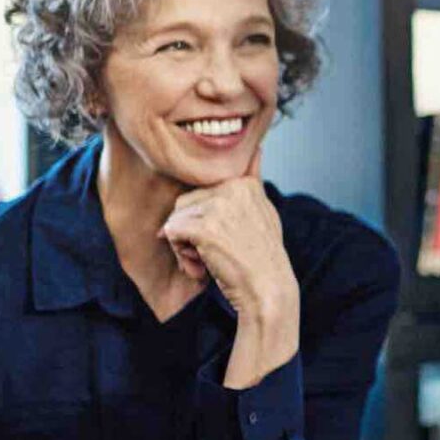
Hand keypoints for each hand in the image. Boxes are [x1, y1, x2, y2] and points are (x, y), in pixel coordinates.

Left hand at [161, 152, 297, 321]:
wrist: (268, 291)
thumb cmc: (263, 259)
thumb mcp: (265, 212)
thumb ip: (254, 181)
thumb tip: (257, 148)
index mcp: (245, 183)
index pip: (203, 193)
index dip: (205, 221)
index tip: (225, 242)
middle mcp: (232, 188)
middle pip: (185, 203)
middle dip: (190, 232)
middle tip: (212, 256)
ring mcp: (219, 206)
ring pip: (176, 218)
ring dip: (184, 245)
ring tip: (208, 262)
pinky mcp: (204, 226)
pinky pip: (171, 232)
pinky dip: (180, 254)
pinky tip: (201, 269)